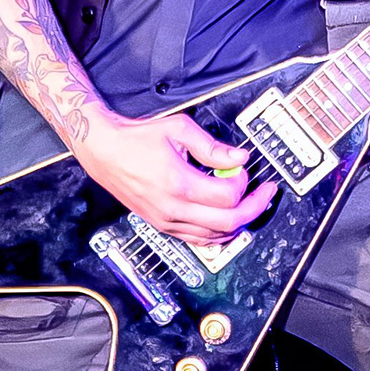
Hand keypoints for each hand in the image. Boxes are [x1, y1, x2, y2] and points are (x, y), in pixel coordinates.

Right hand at [76, 109, 277, 248]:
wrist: (105, 151)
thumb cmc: (136, 139)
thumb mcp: (178, 130)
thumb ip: (212, 146)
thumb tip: (239, 157)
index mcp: (179, 184)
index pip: (228, 197)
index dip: (244, 183)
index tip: (242, 169)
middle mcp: (173, 209)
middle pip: (228, 223)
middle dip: (253, 208)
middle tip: (265, 193)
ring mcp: (167, 221)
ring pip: (215, 237)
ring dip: (238, 223)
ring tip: (249, 204)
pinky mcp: (162, 226)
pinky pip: (198, 240)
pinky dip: (217, 233)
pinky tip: (226, 219)